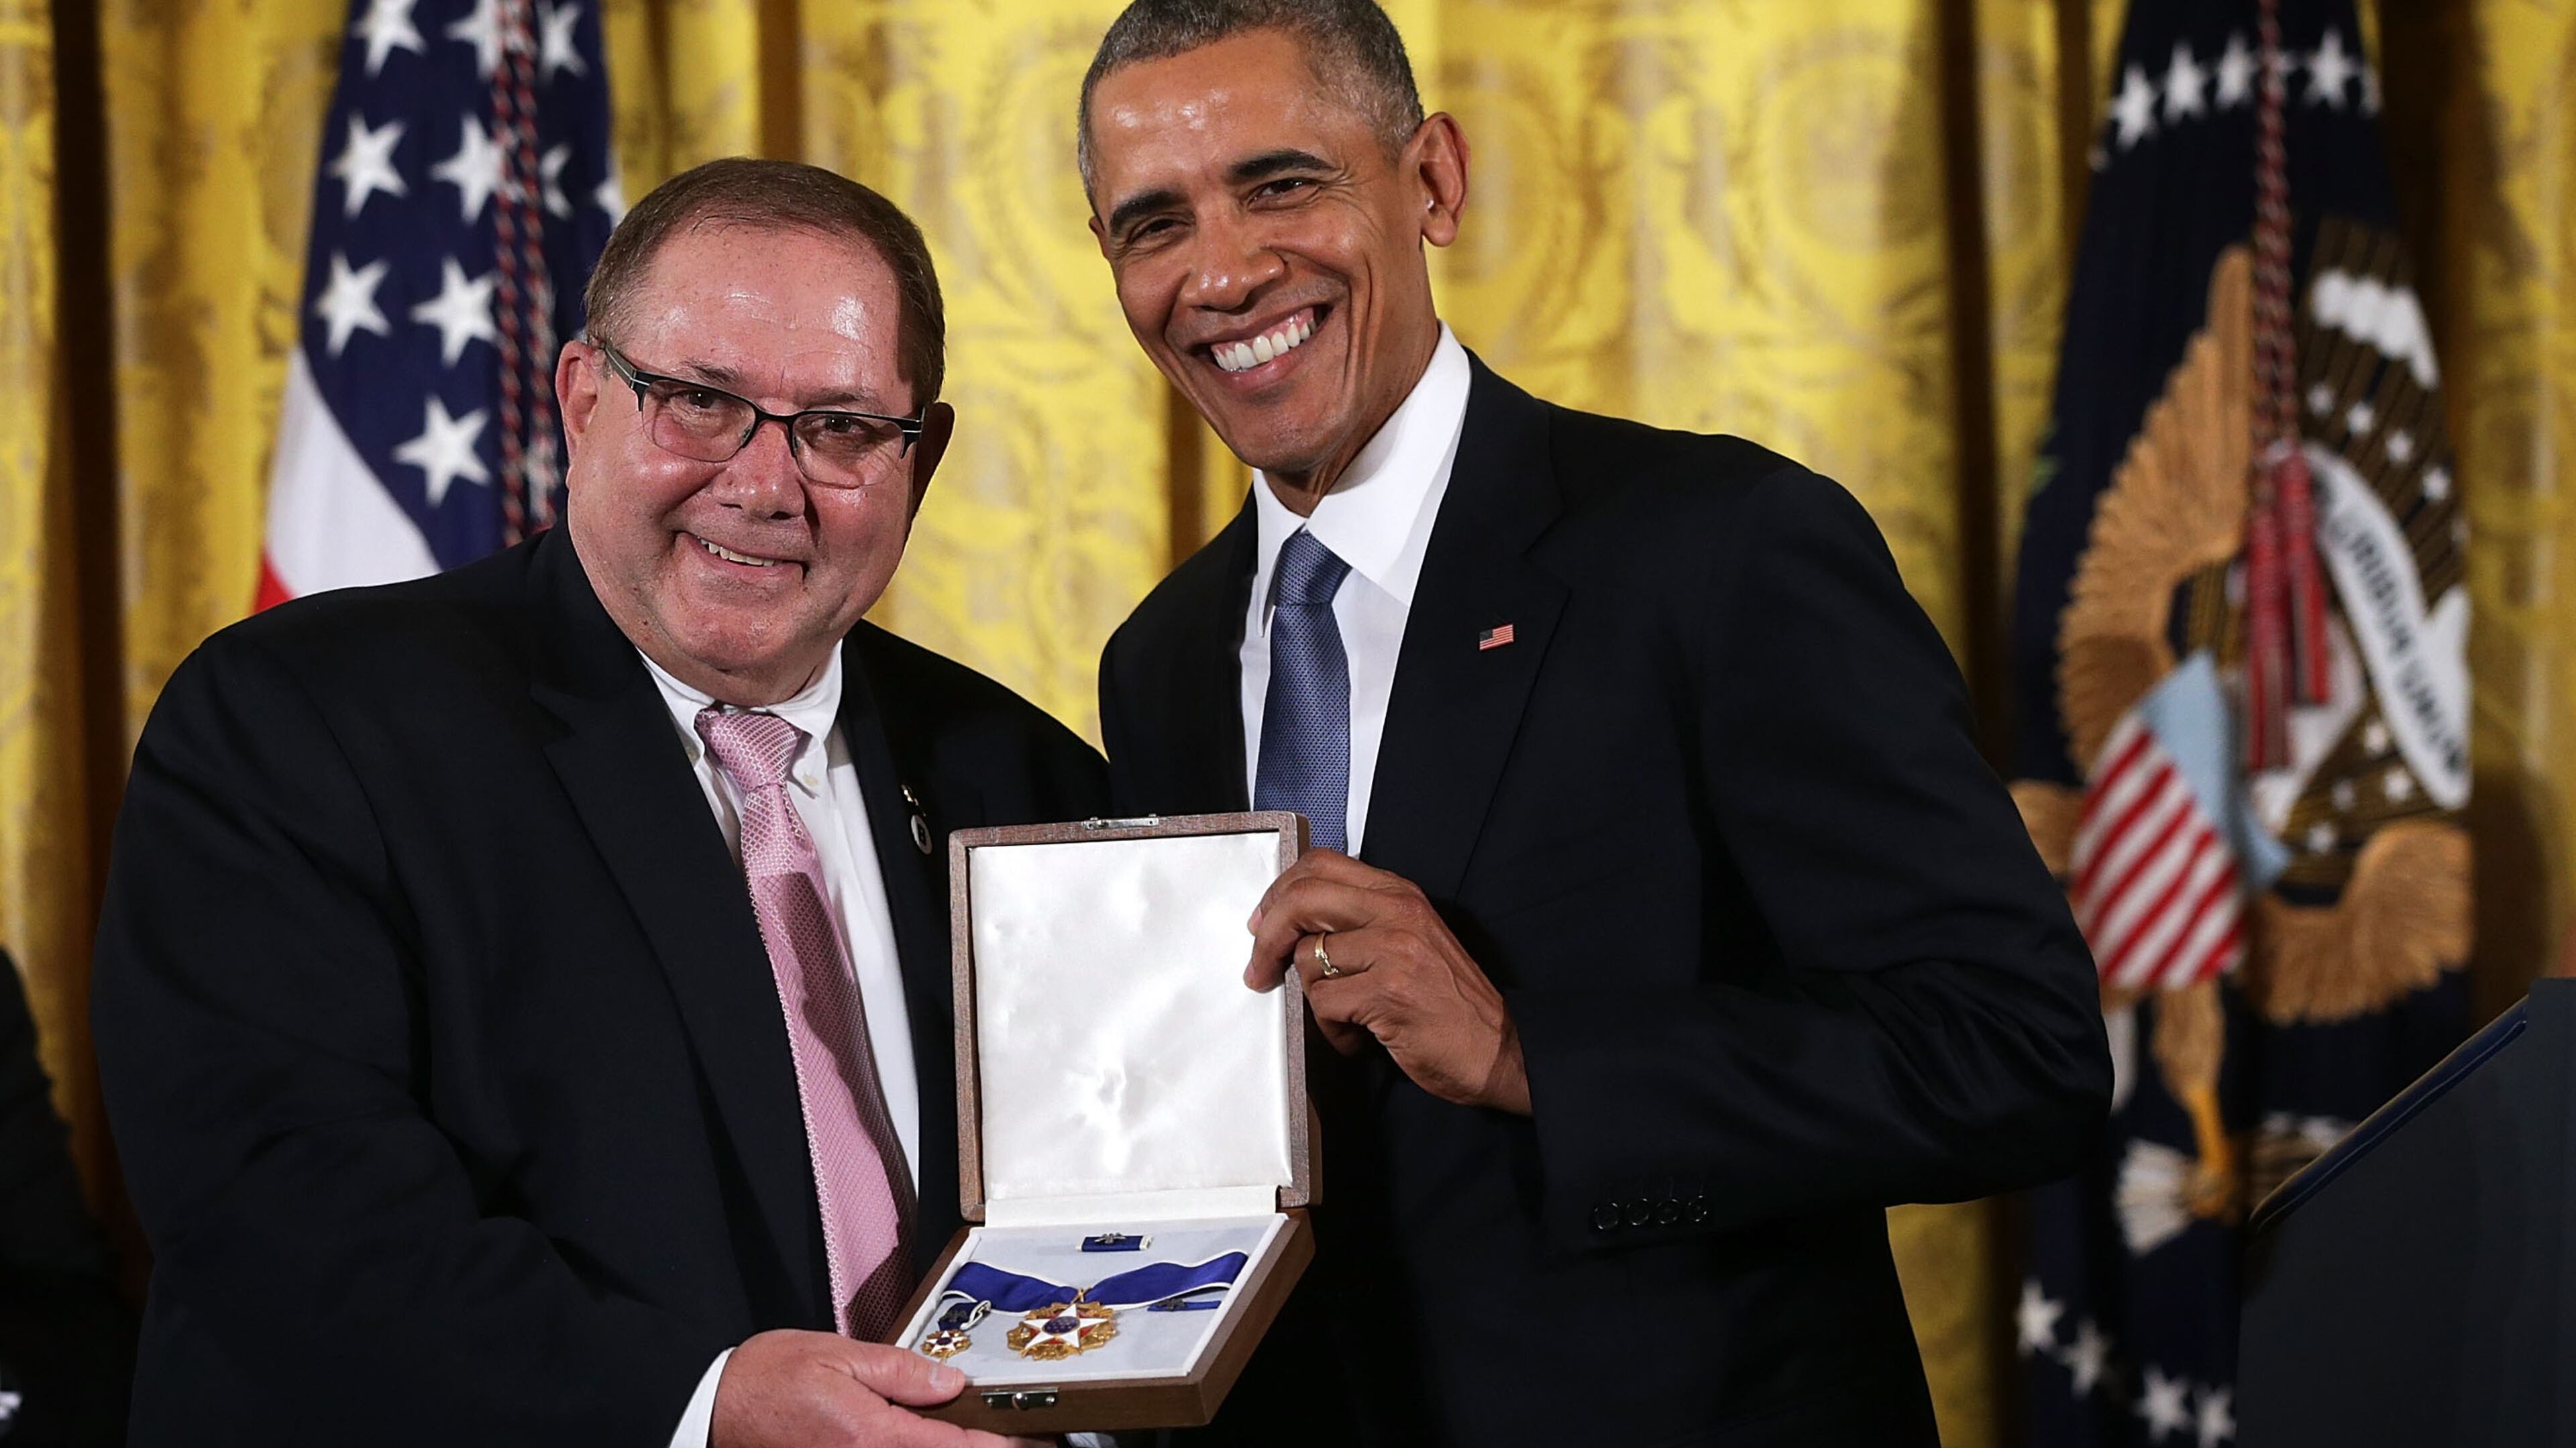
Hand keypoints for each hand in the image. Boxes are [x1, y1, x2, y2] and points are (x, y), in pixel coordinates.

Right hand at [711, 1329, 1048, 1447]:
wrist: (712, 1411)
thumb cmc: (766, 1380)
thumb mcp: (838, 1356)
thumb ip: (900, 1371)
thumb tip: (949, 1382)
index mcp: (874, 1435)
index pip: (959, 1447)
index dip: (1007, 1446)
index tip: (1039, 1440)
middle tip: (1026, 1441)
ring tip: (986, 1438)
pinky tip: (939, 1441)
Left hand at [1245, 850, 1530, 1113]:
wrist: (1498, 1050)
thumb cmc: (1450, 1004)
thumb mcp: (1410, 942)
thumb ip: (1363, 923)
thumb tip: (1291, 925)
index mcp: (1400, 894)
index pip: (1320, 865)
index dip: (1279, 893)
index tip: (1262, 925)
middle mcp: (1397, 912)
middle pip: (1302, 900)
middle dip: (1268, 938)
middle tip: (1258, 971)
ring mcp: (1394, 950)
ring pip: (1308, 960)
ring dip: (1314, 1001)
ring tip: (1345, 1020)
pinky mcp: (1389, 992)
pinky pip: (1324, 1003)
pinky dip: (1332, 1031)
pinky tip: (1358, 1040)